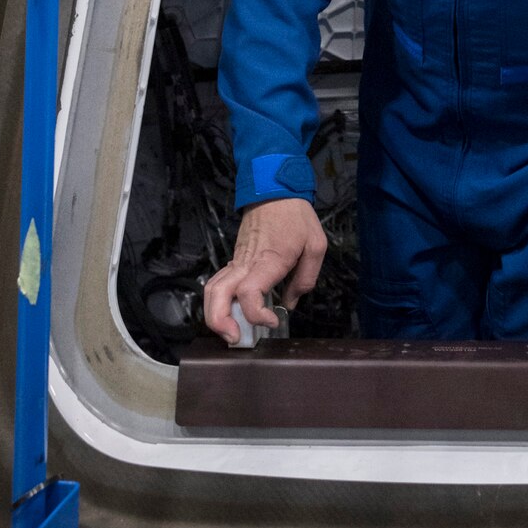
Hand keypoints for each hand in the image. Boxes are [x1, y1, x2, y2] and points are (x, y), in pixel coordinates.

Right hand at [203, 199, 326, 344]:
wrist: (275, 189)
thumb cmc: (296, 216)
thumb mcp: (315, 245)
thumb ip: (305, 278)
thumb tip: (289, 304)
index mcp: (268, 260)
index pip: (249, 292)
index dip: (256, 314)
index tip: (272, 321)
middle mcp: (246, 262)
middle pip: (217, 294)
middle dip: (219, 322)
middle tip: (236, 338)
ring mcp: (237, 260)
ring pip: (212, 289)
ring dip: (214, 314)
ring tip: (231, 331)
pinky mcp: (235, 258)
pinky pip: (219, 282)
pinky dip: (219, 301)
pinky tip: (233, 311)